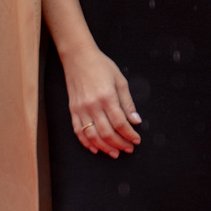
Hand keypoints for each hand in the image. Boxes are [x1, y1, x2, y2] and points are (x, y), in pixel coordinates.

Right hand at [61, 44, 141, 158]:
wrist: (78, 57)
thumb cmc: (101, 66)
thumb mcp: (120, 80)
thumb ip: (127, 102)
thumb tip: (136, 121)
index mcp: (107, 97)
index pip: (120, 122)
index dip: (130, 134)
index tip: (137, 140)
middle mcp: (93, 105)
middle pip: (107, 132)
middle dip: (120, 143)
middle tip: (129, 148)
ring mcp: (81, 109)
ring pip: (93, 136)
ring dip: (105, 147)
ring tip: (115, 152)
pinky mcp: (73, 110)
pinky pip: (78, 131)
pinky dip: (87, 143)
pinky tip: (95, 148)